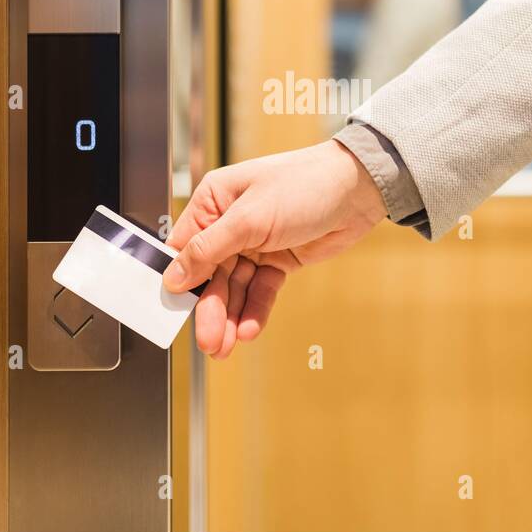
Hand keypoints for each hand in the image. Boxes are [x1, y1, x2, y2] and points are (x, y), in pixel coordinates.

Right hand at [163, 139, 387, 357]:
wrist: (357, 191)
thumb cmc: (304, 185)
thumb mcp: (249, 218)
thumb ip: (209, 249)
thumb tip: (175, 275)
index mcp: (214, 201)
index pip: (185, 247)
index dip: (179, 281)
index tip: (173, 312)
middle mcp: (230, 223)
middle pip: (211, 275)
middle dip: (211, 309)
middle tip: (209, 341)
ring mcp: (255, 243)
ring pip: (235, 287)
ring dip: (231, 317)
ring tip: (226, 346)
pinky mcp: (278, 260)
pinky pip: (260, 290)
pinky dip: (255, 309)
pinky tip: (250, 329)